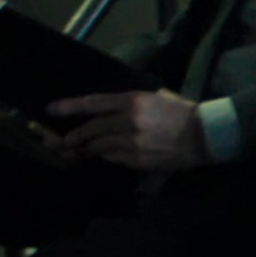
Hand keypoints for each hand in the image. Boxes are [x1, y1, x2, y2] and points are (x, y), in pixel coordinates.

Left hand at [47, 89, 210, 172]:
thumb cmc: (181, 111)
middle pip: (91, 129)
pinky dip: (108, 157)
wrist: (203, 135)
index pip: (94, 103)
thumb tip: (111, 109)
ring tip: (77, 151)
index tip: (51, 109)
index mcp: (133, 101)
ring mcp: (132, 142)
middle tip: (61, 142)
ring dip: (88, 149)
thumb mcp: (156, 96)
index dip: (70, 106)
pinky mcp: (137, 160)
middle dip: (73, 137)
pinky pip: (114, 159)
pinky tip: (106, 156)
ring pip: (100, 147)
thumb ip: (132, 102)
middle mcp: (128, 121)